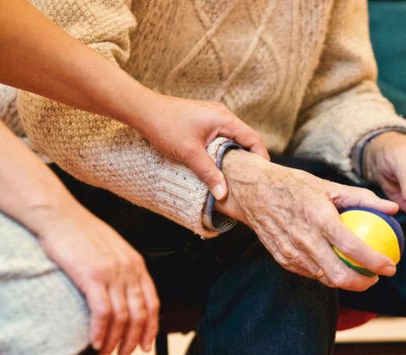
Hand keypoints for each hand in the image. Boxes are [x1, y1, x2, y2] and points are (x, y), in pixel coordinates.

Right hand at [30, 202, 159, 354]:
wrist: (59, 216)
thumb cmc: (79, 232)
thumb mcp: (111, 249)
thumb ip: (121, 270)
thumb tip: (121, 294)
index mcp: (136, 263)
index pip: (152, 302)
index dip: (151, 327)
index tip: (145, 344)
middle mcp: (129, 269)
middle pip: (140, 313)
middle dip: (133, 339)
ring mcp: (112, 272)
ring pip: (122, 317)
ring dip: (115, 340)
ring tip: (106, 354)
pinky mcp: (92, 276)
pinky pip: (103, 312)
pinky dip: (100, 332)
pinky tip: (95, 342)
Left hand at [134, 94, 269, 199]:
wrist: (142, 110)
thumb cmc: (165, 126)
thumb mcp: (189, 153)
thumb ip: (209, 173)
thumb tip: (223, 194)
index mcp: (224, 119)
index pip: (253, 139)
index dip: (261, 158)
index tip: (262, 176)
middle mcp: (222, 115)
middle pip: (245, 139)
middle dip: (249, 159)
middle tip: (251, 180)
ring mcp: (212, 117)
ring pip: (232, 139)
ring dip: (235, 156)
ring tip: (236, 176)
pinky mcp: (203, 121)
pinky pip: (221, 137)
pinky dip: (223, 150)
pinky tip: (218, 164)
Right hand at [216, 150, 399, 291]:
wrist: (253, 192)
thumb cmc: (294, 185)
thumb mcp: (328, 185)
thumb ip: (362, 198)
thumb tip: (392, 208)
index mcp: (318, 217)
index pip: (352, 247)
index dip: (375, 262)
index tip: (391, 266)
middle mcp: (304, 239)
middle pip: (339, 275)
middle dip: (363, 283)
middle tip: (376, 277)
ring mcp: (291, 252)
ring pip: (325, 279)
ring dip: (346, 281)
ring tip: (360, 273)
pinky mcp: (283, 259)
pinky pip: (310, 273)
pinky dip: (326, 273)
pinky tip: (336, 266)